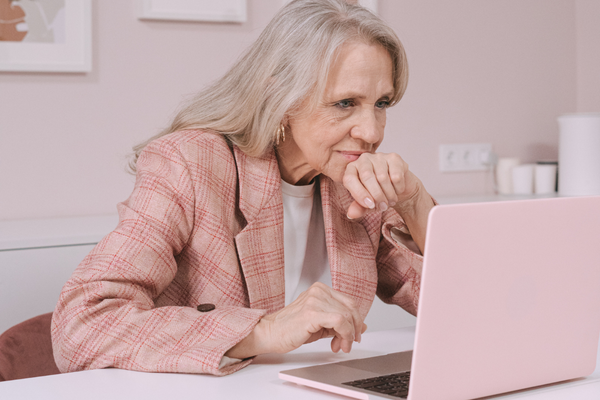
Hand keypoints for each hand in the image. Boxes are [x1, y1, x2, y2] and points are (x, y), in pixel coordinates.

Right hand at [225, 283, 366, 358]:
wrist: (270, 334)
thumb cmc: (291, 328)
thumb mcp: (320, 323)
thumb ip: (339, 322)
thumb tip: (360, 327)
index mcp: (320, 289)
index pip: (349, 302)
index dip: (356, 321)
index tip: (355, 335)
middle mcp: (319, 291)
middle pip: (351, 308)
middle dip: (354, 329)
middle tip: (349, 343)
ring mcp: (315, 300)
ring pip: (346, 316)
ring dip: (348, 336)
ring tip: (340, 346)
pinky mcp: (312, 312)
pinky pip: (339, 321)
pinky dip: (344, 335)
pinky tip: (338, 345)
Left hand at [343, 152, 421, 219]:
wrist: (398, 189)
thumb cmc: (378, 195)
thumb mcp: (367, 204)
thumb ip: (358, 208)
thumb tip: (351, 214)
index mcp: (352, 169)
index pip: (349, 179)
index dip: (359, 194)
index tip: (369, 206)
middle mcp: (363, 159)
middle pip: (367, 176)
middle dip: (376, 196)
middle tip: (383, 207)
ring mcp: (379, 156)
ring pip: (383, 177)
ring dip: (388, 194)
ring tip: (390, 201)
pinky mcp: (394, 157)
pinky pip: (396, 176)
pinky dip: (398, 188)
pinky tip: (397, 191)